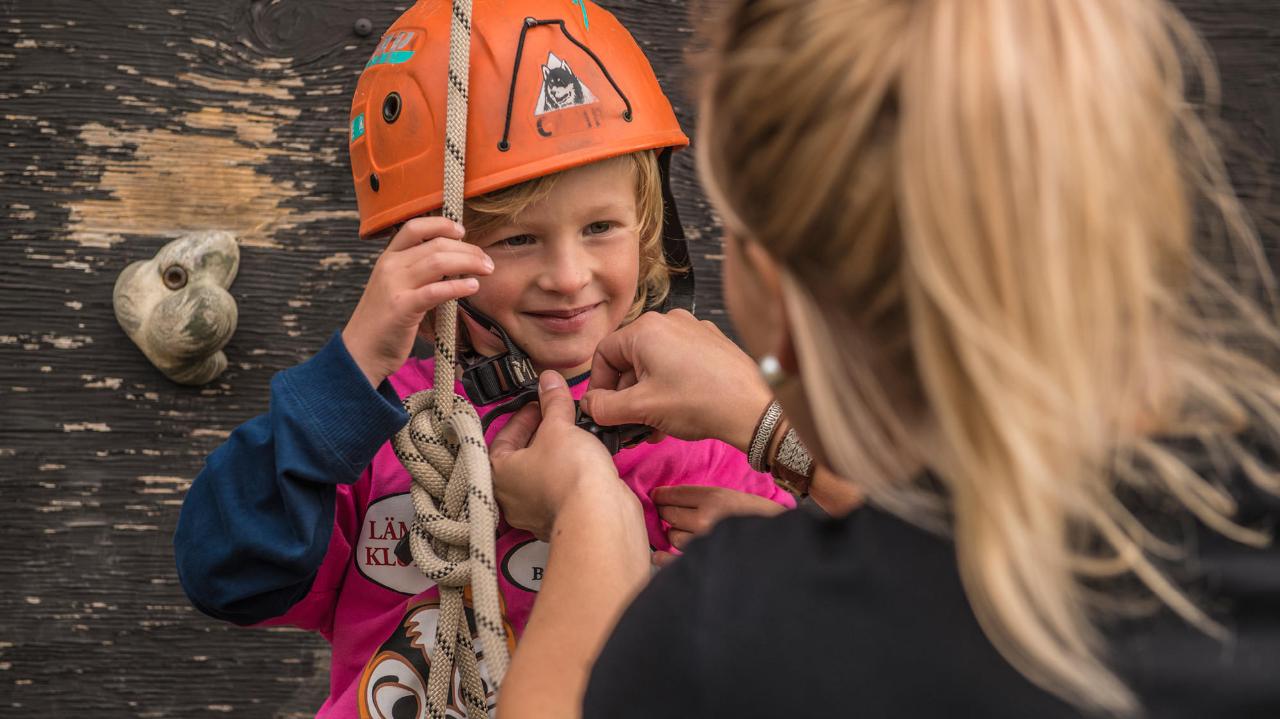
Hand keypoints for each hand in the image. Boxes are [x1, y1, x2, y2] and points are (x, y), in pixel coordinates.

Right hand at [342, 218, 493, 386]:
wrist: (361, 351)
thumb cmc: (384, 321)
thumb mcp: (395, 287)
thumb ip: (416, 272)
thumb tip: (453, 261)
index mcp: (388, 258)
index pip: (414, 227)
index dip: (441, 224)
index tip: (462, 231)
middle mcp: (390, 266)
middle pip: (435, 244)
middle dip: (467, 249)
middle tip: (486, 260)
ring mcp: (394, 286)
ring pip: (438, 263)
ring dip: (469, 263)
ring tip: (486, 270)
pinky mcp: (402, 308)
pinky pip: (435, 291)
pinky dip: (458, 286)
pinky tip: (473, 286)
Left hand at [491, 371, 638, 539]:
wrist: (599, 514)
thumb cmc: (569, 476)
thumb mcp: (559, 425)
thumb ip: (553, 402)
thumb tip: (549, 381)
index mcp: (499, 473)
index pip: (503, 437)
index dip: (523, 416)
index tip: (539, 404)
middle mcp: (512, 498)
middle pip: (522, 457)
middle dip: (541, 434)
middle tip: (556, 417)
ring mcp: (536, 513)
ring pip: (542, 475)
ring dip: (556, 455)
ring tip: (574, 436)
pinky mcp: (561, 519)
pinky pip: (560, 491)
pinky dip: (569, 474)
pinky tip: (584, 461)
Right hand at [582, 310, 772, 452]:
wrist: (753, 410)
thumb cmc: (702, 402)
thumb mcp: (642, 408)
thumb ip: (605, 407)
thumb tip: (589, 406)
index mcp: (646, 329)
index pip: (604, 354)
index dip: (599, 386)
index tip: (603, 410)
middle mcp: (669, 322)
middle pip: (630, 359)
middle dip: (627, 396)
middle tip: (630, 424)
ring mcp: (693, 331)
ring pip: (654, 364)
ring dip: (648, 396)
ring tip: (654, 426)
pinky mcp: (711, 345)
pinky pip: (678, 363)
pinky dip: (670, 387)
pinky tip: (676, 414)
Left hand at [650, 485, 785, 567]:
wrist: (778, 543)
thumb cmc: (752, 516)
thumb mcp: (728, 496)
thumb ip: (700, 497)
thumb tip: (662, 498)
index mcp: (713, 499)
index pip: (673, 495)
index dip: (661, 496)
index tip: (657, 498)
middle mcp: (706, 520)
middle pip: (669, 515)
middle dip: (668, 515)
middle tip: (674, 516)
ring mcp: (704, 543)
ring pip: (672, 537)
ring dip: (675, 536)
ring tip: (690, 535)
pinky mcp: (705, 562)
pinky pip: (674, 560)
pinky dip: (664, 558)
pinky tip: (659, 555)